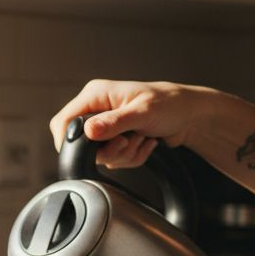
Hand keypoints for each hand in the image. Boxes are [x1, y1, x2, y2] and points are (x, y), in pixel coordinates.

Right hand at [49, 80, 214, 169]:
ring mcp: (107, 126)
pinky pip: (115, 160)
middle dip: (109, 151)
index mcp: (96, 95)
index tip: (87, 151)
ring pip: (101, 156)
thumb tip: (88, 132)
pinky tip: (145, 143)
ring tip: (142, 138)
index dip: (69, 141)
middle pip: (82, 145)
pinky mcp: (116, 139)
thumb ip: (114, 123)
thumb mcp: (142, 112)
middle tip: (128, 141)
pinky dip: (132, 157)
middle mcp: (98, 110)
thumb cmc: (170, 103)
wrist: (190, 115)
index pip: (64, 121)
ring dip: (125, 154)